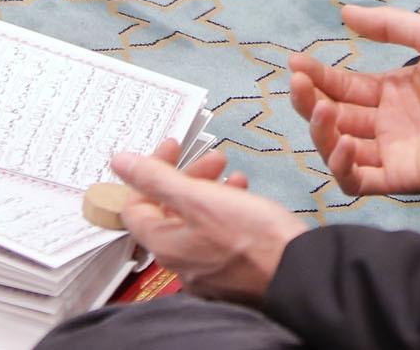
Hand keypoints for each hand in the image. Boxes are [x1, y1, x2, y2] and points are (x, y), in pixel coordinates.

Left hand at [111, 141, 307, 305]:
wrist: (300, 272)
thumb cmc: (253, 238)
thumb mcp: (199, 198)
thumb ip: (157, 178)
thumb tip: (120, 162)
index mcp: (165, 244)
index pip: (136, 205)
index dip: (151, 170)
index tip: (174, 148)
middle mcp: (181, 261)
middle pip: (167, 210)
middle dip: (187, 176)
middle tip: (213, 158)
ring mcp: (206, 268)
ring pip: (195, 219)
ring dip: (209, 189)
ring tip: (231, 173)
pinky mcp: (231, 268)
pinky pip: (217, 233)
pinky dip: (226, 208)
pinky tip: (244, 194)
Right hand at [289, 5, 419, 197]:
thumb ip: (386, 25)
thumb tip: (344, 12)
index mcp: (390, 92)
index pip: (342, 87)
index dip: (317, 77)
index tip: (295, 62)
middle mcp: (386, 124)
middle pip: (334, 118)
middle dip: (310, 101)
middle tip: (298, 83)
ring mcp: (392, 152)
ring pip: (338, 151)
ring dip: (320, 132)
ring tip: (321, 111)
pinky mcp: (402, 177)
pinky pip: (359, 181)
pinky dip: (342, 168)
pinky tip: (342, 143)